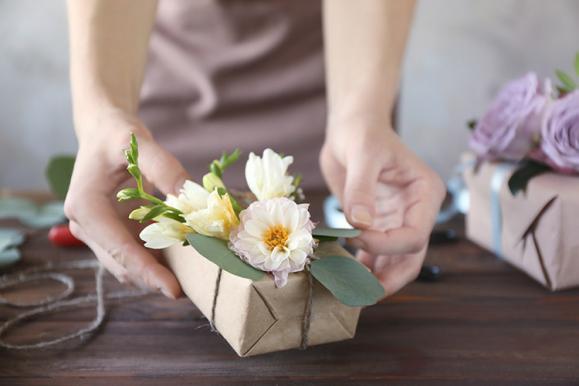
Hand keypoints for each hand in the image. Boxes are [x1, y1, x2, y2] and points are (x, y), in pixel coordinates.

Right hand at [64, 110, 188, 297]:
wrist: (104, 132)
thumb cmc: (117, 135)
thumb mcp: (138, 142)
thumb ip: (165, 168)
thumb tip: (191, 198)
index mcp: (85, 206)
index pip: (118, 248)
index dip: (146, 271)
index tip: (173, 290)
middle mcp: (87, 225)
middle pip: (122, 264)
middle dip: (154, 279)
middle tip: (191, 291)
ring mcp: (100, 232)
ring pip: (129, 264)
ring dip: (156, 273)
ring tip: (191, 280)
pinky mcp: (114, 232)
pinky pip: (136, 253)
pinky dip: (157, 260)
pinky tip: (182, 262)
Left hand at [320, 123, 444, 295]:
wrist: (351, 128)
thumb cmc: (362, 132)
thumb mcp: (363, 153)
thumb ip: (362, 188)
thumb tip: (360, 224)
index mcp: (424, 194)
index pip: (415, 234)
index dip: (386, 245)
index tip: (355, 237)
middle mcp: (415, 212)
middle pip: (410, 257)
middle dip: (388, 277)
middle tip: (361, 294)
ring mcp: (396, 220)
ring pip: (394, 261)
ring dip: (374, 278)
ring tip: (349, 290)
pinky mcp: (377, 224)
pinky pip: (374, 253)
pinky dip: (361, 266)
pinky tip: (344, 274)